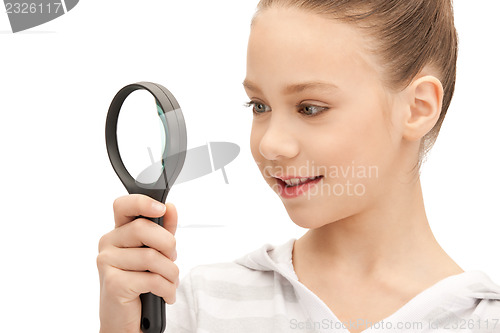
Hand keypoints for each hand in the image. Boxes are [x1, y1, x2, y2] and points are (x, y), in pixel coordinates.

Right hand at [97, 194, 178, 332]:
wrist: (125, 321)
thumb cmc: (140, 285)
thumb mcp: (157, 253)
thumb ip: (164, 230)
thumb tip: (171, 207)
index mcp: (118, 233)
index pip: (123, 206)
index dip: (142, 202)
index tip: (162, 208)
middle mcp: (108, 244)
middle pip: (143, 228)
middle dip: (168, 244)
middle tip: (172, 259)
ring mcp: (107, 263)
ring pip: (151, 256)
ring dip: (171, 273)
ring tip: (169, 282)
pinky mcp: (113, 283)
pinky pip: (151, 278)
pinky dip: (166, 289)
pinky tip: (165, 295)